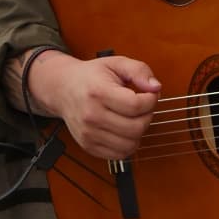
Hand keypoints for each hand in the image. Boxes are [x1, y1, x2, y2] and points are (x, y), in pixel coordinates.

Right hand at [26, 50, 160, 158]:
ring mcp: (89, 134)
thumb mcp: (116, 63)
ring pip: (130, 144)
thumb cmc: (91, 76)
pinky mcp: (89, 146)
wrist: (62, 88)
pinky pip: (120, 154)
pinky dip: (129, 144)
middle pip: (136, 127)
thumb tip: (155, 87)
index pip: (135, 106)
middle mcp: (91, 116)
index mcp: (98, 93)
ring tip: (134, 118)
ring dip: (139, 132)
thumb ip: (139, 70)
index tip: (149, 95)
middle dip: (148, 116)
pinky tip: (125, 130)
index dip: (151, 100)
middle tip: (143, 107)